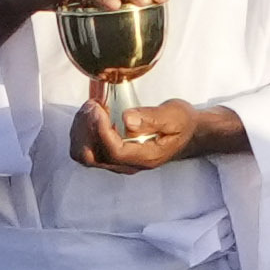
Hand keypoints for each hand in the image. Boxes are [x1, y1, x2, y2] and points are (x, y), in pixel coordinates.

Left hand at [73, 88, 232, 172]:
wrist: (188, 133)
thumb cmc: (182, 123)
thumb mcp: (174, 115)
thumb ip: (151, 118)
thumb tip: (127, 120)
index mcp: (146, 157)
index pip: (114, 151)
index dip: (101, 130)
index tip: (99, 108)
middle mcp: (129, 164)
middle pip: (92, 157)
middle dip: (86, 129)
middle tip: (94, 105)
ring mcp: (118, 162)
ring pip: (84, 154)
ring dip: (81, 128)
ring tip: (92, 105)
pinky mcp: (110, 154)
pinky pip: (86, 148)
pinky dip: (83, 130)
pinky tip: (93, 112)